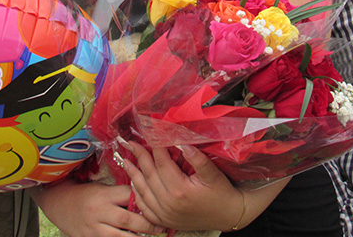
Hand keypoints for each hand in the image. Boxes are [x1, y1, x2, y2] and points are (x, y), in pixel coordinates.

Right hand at [31, 179, 164, 236]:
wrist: (59, 203)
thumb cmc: (85, 192)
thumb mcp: (101, 186)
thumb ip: (119, 192)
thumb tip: (144, 194)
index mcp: (103, 195)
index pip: (129, 196)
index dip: (144, 199)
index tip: (157, 202)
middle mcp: (99, 212)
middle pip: (128, 220)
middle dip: (147, 224)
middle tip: (162, 227)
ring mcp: (94, 228)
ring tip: (153, 236)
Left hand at [120, 141, 286, 231]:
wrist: (227, 216)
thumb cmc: (222, 193)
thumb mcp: (213, 174)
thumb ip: (197, 158)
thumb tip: (181, 142)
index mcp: (179, 190)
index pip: (162, 162)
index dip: (154, 145)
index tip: (149, 132)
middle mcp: (168, 203)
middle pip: (149, 174)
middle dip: (139, 156)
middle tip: (130, 143)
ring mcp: (164, 214)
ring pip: (142, 191)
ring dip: (133, 173)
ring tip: (125, 159)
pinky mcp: (163, 221)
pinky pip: (144, 207)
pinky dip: (136, 193)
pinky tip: (133, 183)